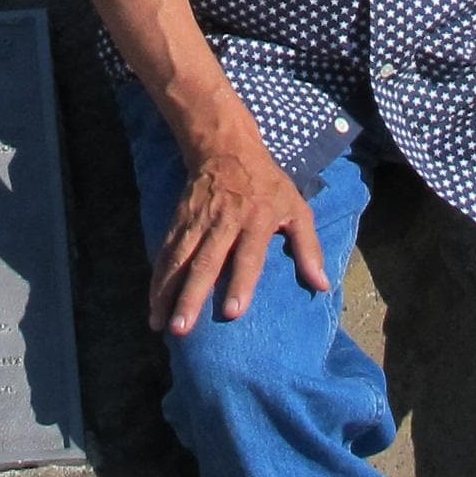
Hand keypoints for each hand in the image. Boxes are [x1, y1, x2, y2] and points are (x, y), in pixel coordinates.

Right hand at [150, 137, 329, 334]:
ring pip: (179, 259)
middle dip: (191, 296)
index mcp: (257, 220)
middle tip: (181, 329)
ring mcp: (198, 221)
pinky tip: (153, 303)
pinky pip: (166, 252)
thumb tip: (322, 285)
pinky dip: (158, 277)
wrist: (226, 147)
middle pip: (206, 262)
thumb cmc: (268, 184)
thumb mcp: (296, 208)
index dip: (241, 283)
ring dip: (167, 292)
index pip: (248, 256)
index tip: (231, 312)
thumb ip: (309, 247)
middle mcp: (224, 222)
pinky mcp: (180, 220)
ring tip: (158, 323)